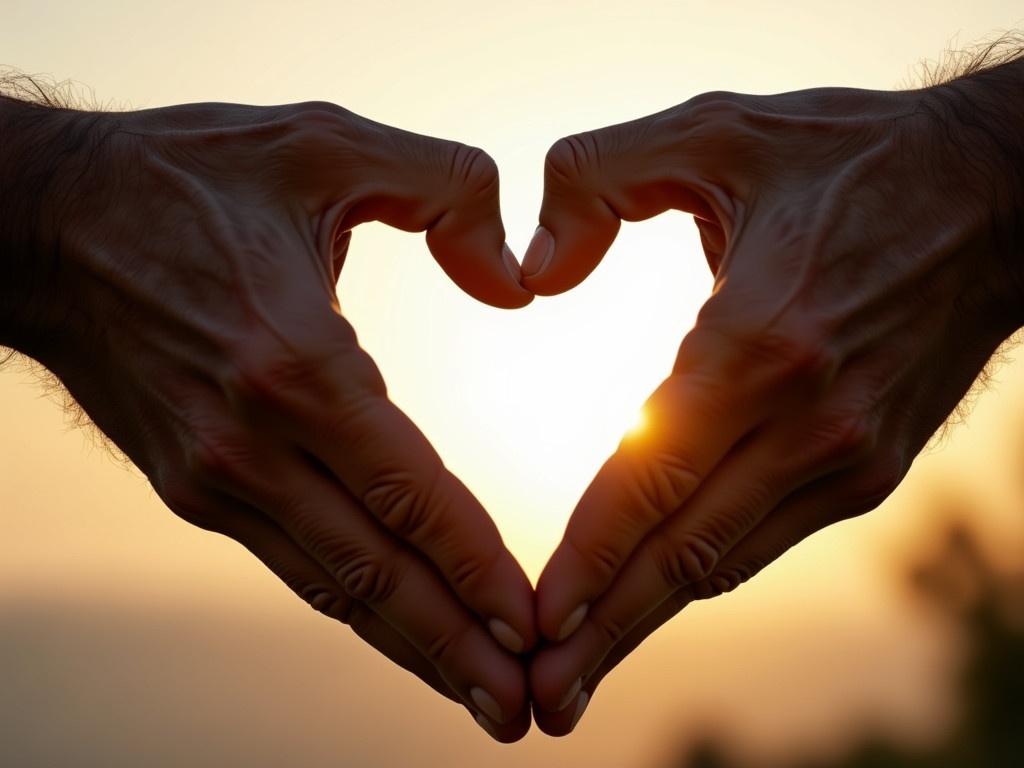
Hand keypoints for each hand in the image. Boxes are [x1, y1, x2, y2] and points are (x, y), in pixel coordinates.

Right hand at [12, 100, 536, 740]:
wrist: (47, 223)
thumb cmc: (187, 178)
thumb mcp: (325, 141)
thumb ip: (446, 189)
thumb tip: (517, 284)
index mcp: (292, 361)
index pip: (408, 494)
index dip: (476, 568)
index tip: (533, 627)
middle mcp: (249, 442)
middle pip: (373, 573)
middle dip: (454, 649)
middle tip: (521, 712)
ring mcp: (214, 476)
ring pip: (332, 586)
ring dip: (410, 646)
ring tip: (479, 698)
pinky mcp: (194, 485)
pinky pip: (293, 559)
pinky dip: (355, 603)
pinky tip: (402, 627)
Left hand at [523, 79, 1023, 732]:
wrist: (994, 194)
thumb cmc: (846, 158)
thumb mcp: (715, 130)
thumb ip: (597, 176)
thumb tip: (530, 272)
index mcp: (763, 342)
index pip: (652, 480)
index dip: (588, 560)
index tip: (533, 623)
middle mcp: (811, 420)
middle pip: (687, 554)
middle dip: (606, 632)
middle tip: (540, 703)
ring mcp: (849, 455)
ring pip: (727, 562)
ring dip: (650, 622)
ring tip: (580, 675)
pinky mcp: (869, 467)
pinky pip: (765, 537)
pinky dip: (703, 574)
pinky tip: (653, 597)